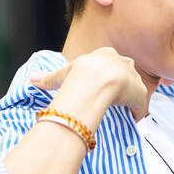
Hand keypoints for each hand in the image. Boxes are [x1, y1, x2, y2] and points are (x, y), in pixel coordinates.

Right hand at [29, 47, 150, 125]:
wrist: (96, 82)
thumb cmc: (79, 76)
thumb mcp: (61, 75)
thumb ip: (48, 77)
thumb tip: (32, 79)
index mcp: (105, 54)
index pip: (109, 61)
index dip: (106, 73)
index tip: (102, 82)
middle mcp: (122, 63)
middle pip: (125, 72)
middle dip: (121, 83)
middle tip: (113, 96)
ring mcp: (133, 77)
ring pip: (134, 88)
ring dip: (130, 98)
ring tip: (122, 109)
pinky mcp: (140, 93)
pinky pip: (140, 104)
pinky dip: (137, 112)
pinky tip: (131, 119)